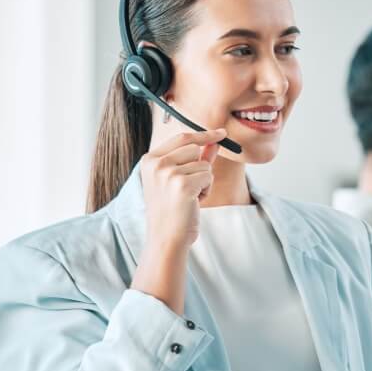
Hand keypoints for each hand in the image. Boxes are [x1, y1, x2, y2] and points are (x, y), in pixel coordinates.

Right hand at [139, 129, 224, 249]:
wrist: (166, 238)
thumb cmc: (173, 211)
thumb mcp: (180, 180)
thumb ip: (196, 159)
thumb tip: (214, 142)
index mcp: (150, 160)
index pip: (182, 138)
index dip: (204, 134)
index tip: (221, 132)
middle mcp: (156, 163)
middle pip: (195, 148)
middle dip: (200, 166)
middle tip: (190, 187)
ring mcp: (168, 173)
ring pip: (204, 164)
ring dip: (204, 181)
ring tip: (189, 197)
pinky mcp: (182, 184)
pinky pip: (208, 177)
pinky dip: (206, 190)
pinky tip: (193, 202)